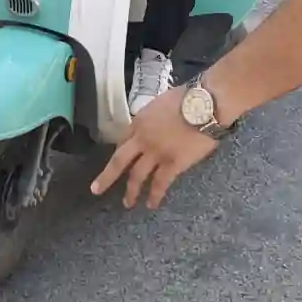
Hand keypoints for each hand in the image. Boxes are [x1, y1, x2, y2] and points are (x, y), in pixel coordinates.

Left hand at [89, 86, 220, 209]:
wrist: (205, 104)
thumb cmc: (188, 97)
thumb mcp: (161, 102)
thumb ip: (153, 117)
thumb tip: (155, 124)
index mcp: (140, 122)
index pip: (124, 140)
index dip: (121, 153)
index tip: (118, 163)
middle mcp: (142, 140)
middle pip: (119, 161)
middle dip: (106, 177)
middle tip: (96, 190)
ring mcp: (156, 153)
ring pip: (137, 176)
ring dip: (131, 191)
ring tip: (127, 204)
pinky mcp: (173, 164)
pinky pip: (160, 183)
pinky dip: (155, 195)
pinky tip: (151, 204)